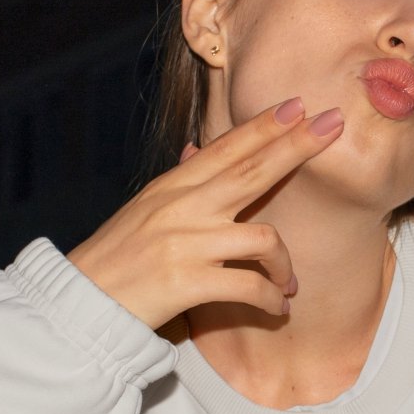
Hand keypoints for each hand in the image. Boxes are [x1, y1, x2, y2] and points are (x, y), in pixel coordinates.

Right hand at [64, 96, 343, 329]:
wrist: (81, 304)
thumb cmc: (115, 260)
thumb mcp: (143, 211)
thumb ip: (179, 184)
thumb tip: (199, 149)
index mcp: (170, 187)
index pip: (225, 149)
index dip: (264, 126)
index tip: (299, 105)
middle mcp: (181, 208)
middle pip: (251, 170)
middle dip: (296, 146)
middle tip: (332, 126)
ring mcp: (186, 244)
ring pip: (262, 238)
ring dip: (284, 264)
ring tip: (288, 283)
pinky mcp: (188, 283)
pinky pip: (248, 287)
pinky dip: (270, 299)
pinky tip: (277, 308)